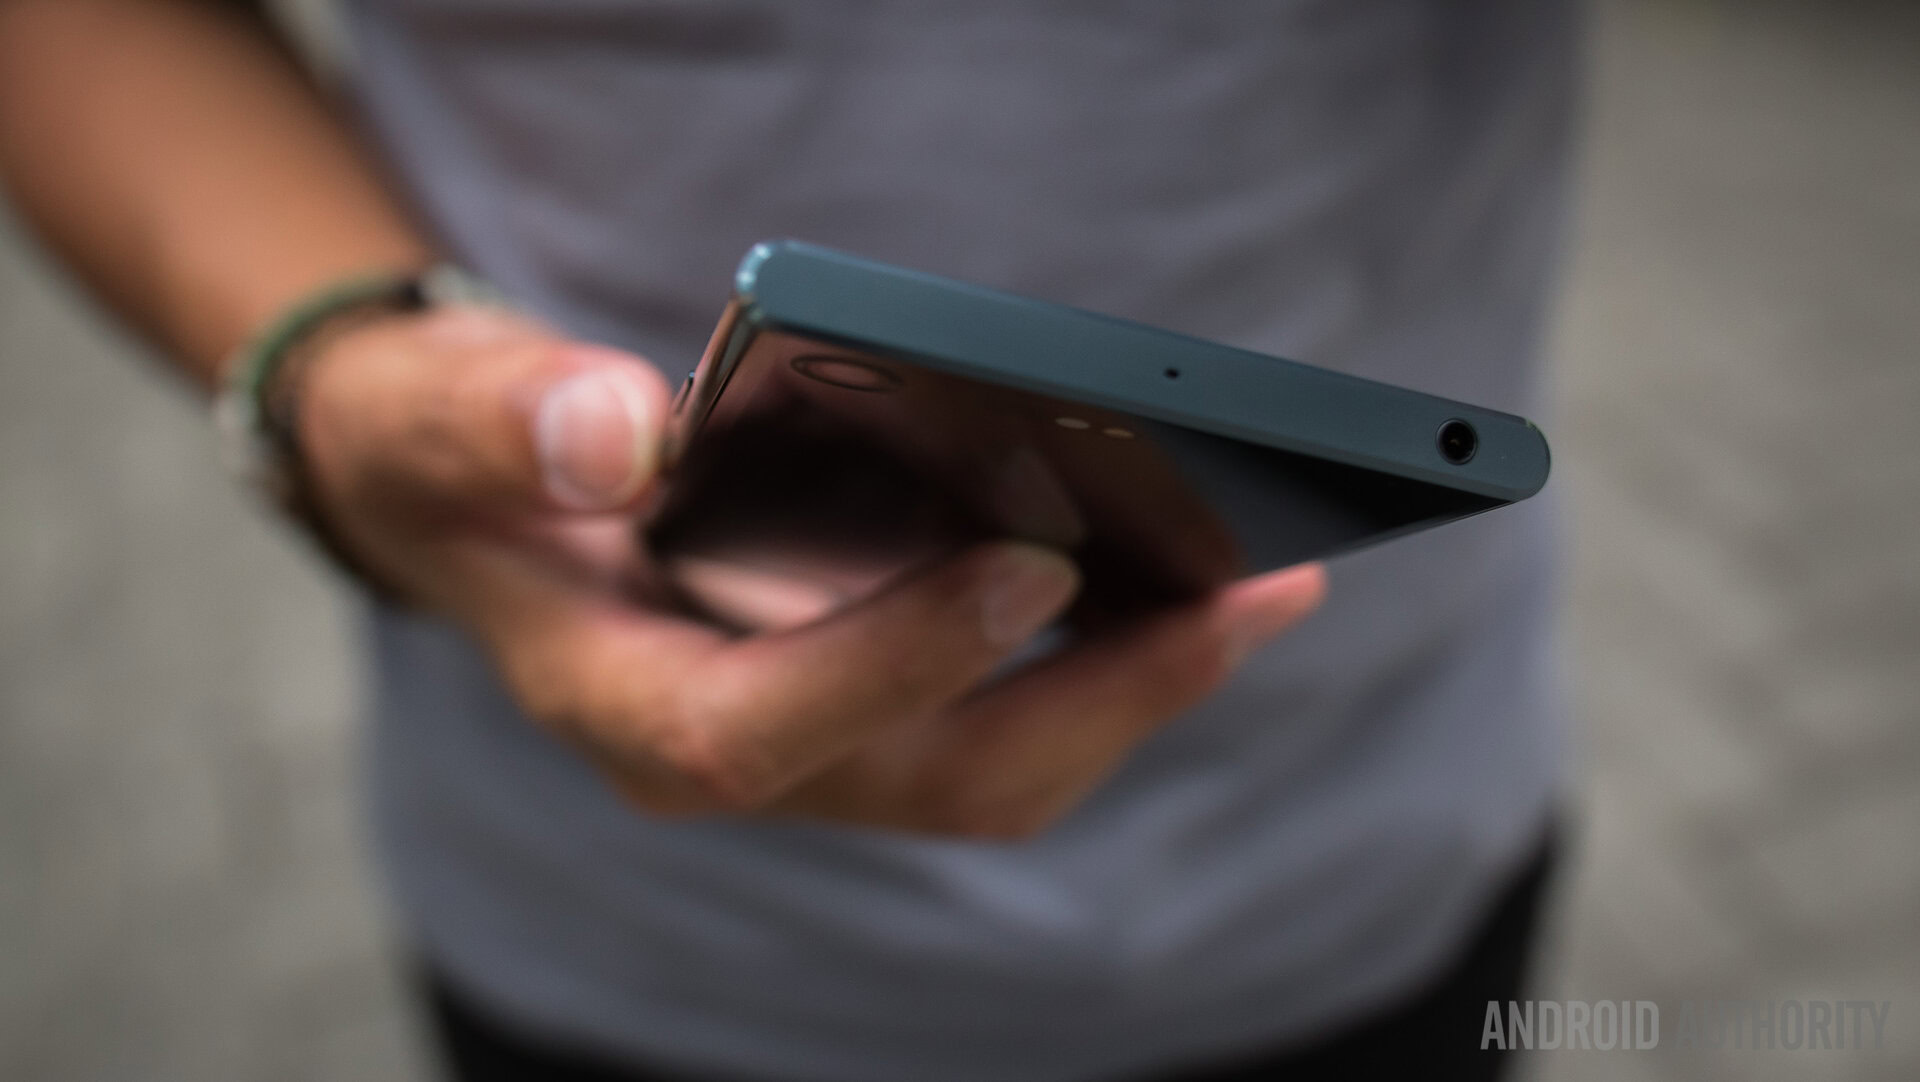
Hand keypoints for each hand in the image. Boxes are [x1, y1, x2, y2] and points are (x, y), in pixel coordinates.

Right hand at [298, 305, 1327, 837]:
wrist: (483, 509)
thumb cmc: (464, 463)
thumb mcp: (437, 419)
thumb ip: (498, 426)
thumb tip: (615, 435)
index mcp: (621, 703)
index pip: (757, 729)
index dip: (892, 664)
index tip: (1026, 564)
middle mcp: (736, 749)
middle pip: (939, 777)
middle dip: (1100, 700)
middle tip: (1242, 596)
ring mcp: (818, 740)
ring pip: (1002, 765)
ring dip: (1136, 690)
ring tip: (1260, 588)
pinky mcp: (872, 706)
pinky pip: (1010, 715)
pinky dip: (1106, 660)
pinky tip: (1187, 582)